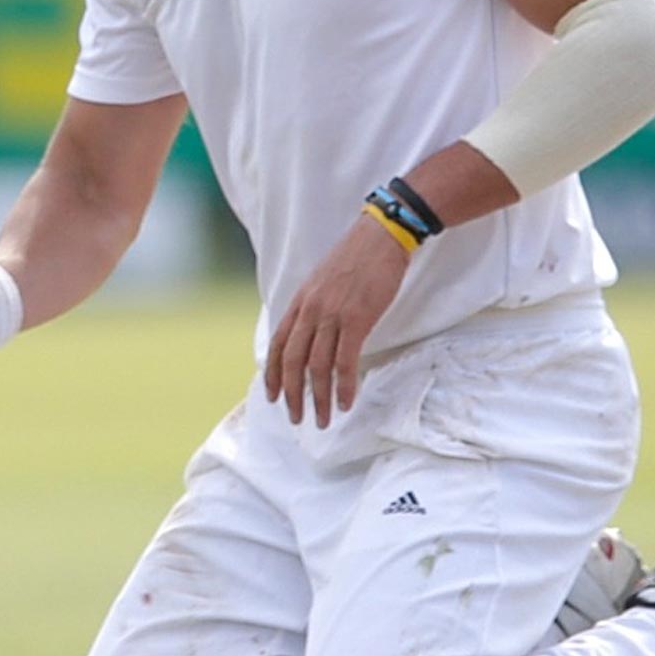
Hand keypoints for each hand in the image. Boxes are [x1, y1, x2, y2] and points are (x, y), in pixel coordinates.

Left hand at [264, 214, 410, 428]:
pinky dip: (344, 386)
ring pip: (317, 367)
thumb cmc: (357, 257)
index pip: (279, 344)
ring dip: (319, 398)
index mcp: (300, 301)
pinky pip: (345, 361)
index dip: (273, 374)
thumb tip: (312, 333)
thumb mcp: (323, 280)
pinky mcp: (357, 319)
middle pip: (293, 362)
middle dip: (293, 395)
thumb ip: (314, 306)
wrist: (381, 236)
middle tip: (297, 418)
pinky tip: (346, 402)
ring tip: (323, 419)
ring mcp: (332, 315)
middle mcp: (310, 310)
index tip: (273, 397)